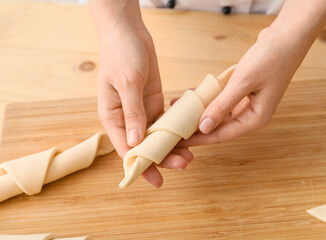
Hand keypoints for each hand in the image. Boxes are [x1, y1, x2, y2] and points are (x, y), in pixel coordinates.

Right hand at [91, 0, 192, 186]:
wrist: (129, 32)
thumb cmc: (121, 54)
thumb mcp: (127, 82)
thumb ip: (132, 112)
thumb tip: (136, 142)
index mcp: (113, 117)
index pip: (126, 149)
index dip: (142, 166)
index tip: (157, 180)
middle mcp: (126, 118)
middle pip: (145, 145)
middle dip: (163, 157)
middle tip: (183, 164)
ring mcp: (142, 110)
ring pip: (157, 136)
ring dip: (171, 146)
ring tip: (189, 155)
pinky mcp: (154, 101)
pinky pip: (165, 121)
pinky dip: (175, 130)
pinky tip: (188, 136)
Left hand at [178, 27, 310, 145]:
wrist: (287, 36)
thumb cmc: (271, 58)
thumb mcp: (243, 83)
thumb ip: (222, 106)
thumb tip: (204, 127)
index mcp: (256, 118)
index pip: (222, 134)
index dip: (200, 138)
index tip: (181, 140)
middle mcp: (252, 114)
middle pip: (219, 125)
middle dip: (197, 125)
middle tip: (177, 126)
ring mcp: (248, 102)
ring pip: (219, 111)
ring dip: (200, 109)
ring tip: (179, 108)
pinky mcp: (244, 91)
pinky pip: (222, 98)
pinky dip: (208, 96)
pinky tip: (193, 94)